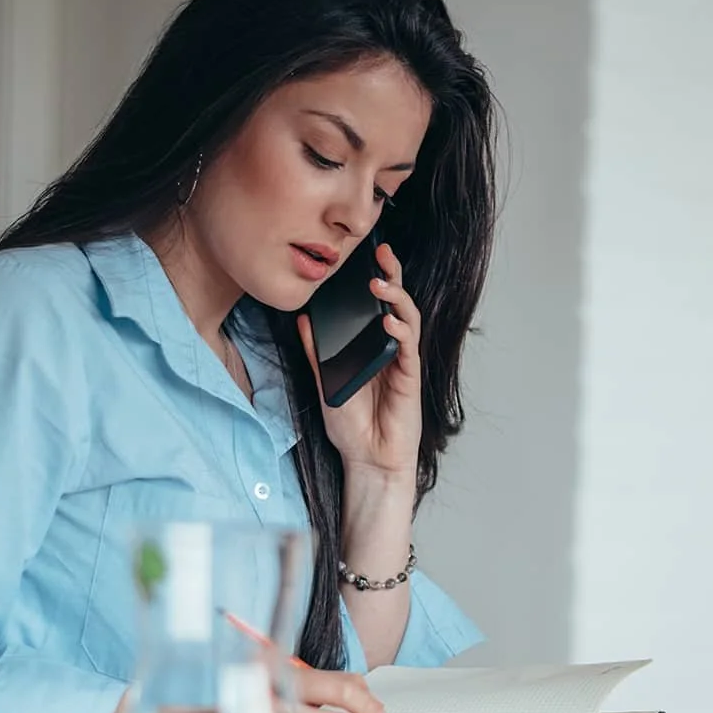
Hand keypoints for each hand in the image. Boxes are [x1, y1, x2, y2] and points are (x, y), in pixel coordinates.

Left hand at [298, 241, 421, 483]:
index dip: (374, 278)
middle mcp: (390, 349)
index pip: (375, 305)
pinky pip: (408, 347)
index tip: (364, 256)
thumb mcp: (325, 383)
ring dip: (396, 298)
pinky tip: (388, 320)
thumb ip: (316, 353)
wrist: (368, 459)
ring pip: (407, 318)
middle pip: (396, 303)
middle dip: (392, 275)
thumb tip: (303, 321)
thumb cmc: (352, 426)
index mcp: (371, 347)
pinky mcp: (409, 377)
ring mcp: (402, 361)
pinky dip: (400, 330)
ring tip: (379, 283)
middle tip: (384, 253)